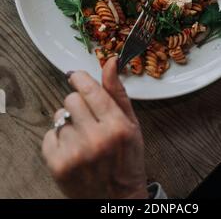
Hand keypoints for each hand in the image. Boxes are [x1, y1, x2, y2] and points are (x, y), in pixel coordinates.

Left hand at [42, 57, 147, 198]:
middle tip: (87, 118)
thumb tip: (110, 62)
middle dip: (78, 104)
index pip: (90, 90)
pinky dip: (58, 139)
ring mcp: (75, 153)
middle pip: (71, 99)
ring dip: (69, 123)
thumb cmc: (127, 159)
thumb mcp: (131, 123)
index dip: (80, 79)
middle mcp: (96, 139)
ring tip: (82, 138)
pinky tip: (73, 149)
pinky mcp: (58, 165)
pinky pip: (49, 134)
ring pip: (60, 116)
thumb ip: (117, 91)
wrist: (116, 199)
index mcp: (117, 126)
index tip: (76, 77)